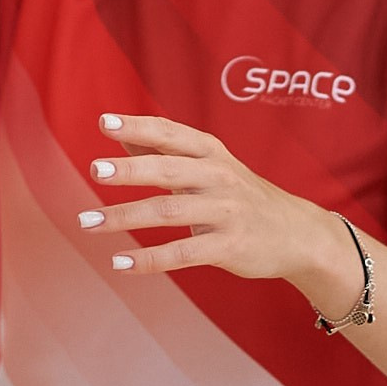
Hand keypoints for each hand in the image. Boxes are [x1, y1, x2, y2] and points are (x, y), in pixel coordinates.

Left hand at [80, 113, 346, 290]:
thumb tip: (120, 131)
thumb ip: (165, 149)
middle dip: (130, 169)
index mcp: (211, 153)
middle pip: (168, 169)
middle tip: (94, 169)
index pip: (170, 133)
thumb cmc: (242, 194)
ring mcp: (225, 212)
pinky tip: (119, 262)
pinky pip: (182, 253)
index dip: (138, 126)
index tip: (105, 123)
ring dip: (124, 217)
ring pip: (168, 212)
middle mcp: (218, 177)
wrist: (299, 235)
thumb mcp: (211, 164)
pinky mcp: (228, 246)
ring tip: (87, 222)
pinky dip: (148, 259)